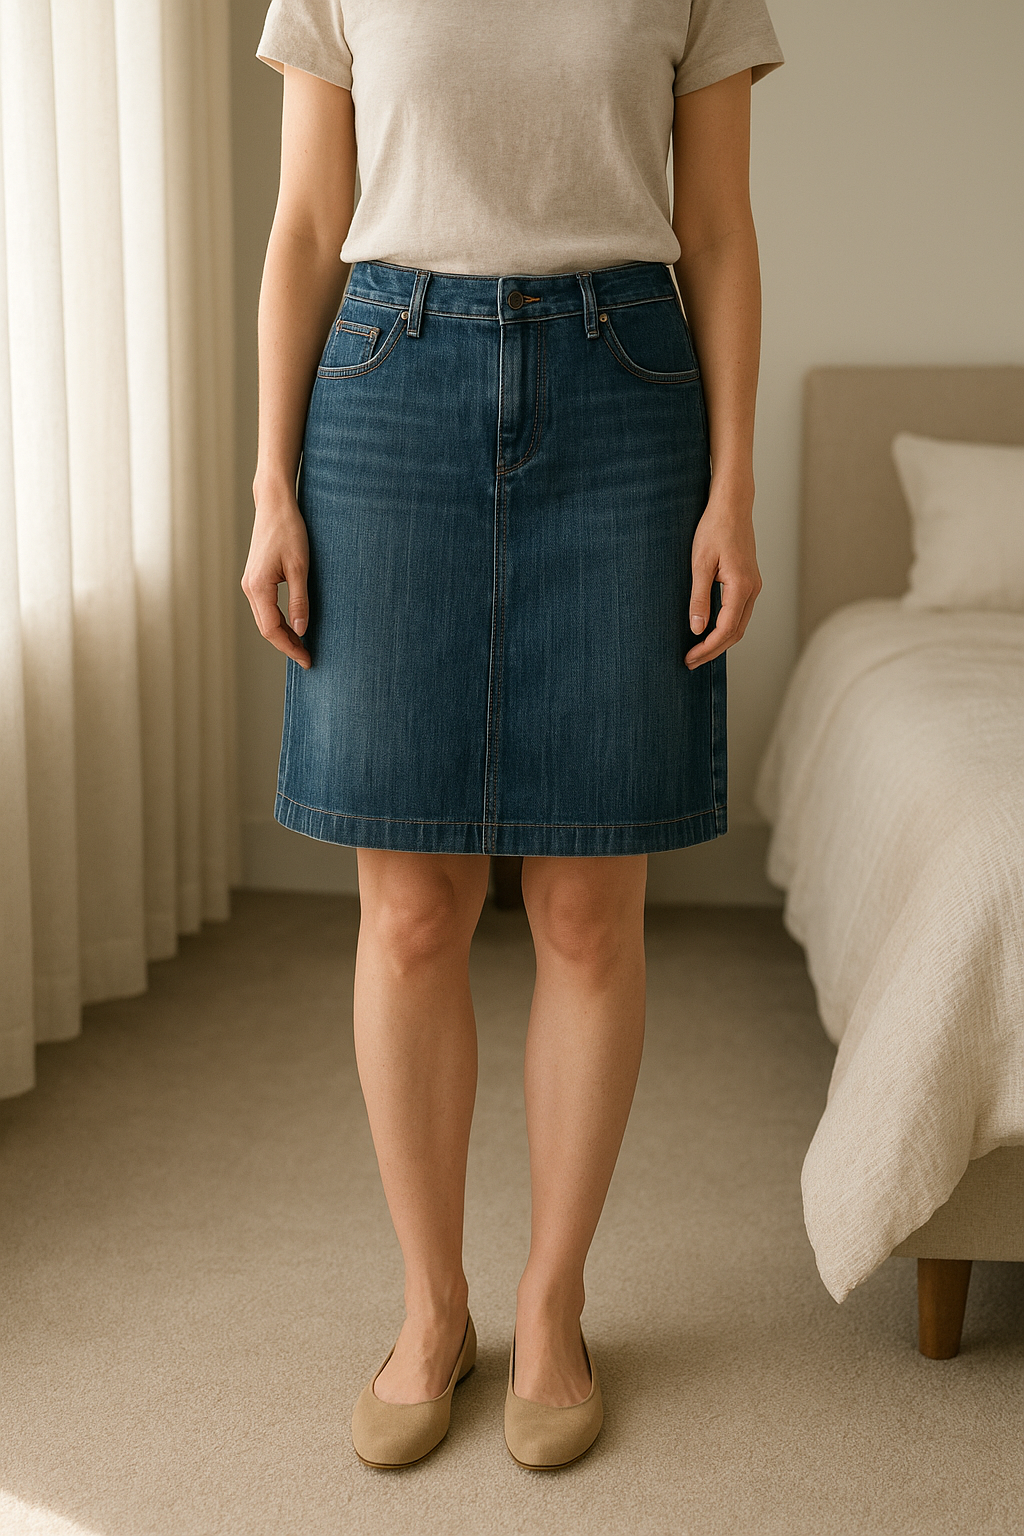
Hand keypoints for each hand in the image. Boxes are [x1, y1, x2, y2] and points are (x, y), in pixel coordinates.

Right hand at [241, 482, 311, 668]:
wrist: (274, 505)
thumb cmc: (289, 531)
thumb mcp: (300, 567)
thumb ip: (300, 601)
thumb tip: (302, 630)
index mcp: (258, 588)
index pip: (272, 630)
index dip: (290, 648)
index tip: (307, 659)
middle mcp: (249, 588)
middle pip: (266, 628)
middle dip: (286, 645)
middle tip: (308, 658)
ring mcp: (250, 583)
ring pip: (264, 619)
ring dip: (282, 635)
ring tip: (302, 646)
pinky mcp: (255, 578)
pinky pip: (264, 608)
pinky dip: (277, 621)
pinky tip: (292, 625)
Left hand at [684, 488, 760, 668]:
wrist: (732, 506)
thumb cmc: (714, 529)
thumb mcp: (699, 564)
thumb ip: (699, 598)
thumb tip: (697, 629)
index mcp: (741, 586)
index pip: (725, 629)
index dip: (707, 648)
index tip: (689, 658)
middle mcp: (752, 590)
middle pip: (735, 633)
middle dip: (713, 650)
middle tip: (690, 662)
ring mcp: (754, 586)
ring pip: (739, 625)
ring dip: (720, 641)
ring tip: (698, 652)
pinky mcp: (749, 582)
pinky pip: (740, 613)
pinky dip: (726, 628)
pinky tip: (710, 631)